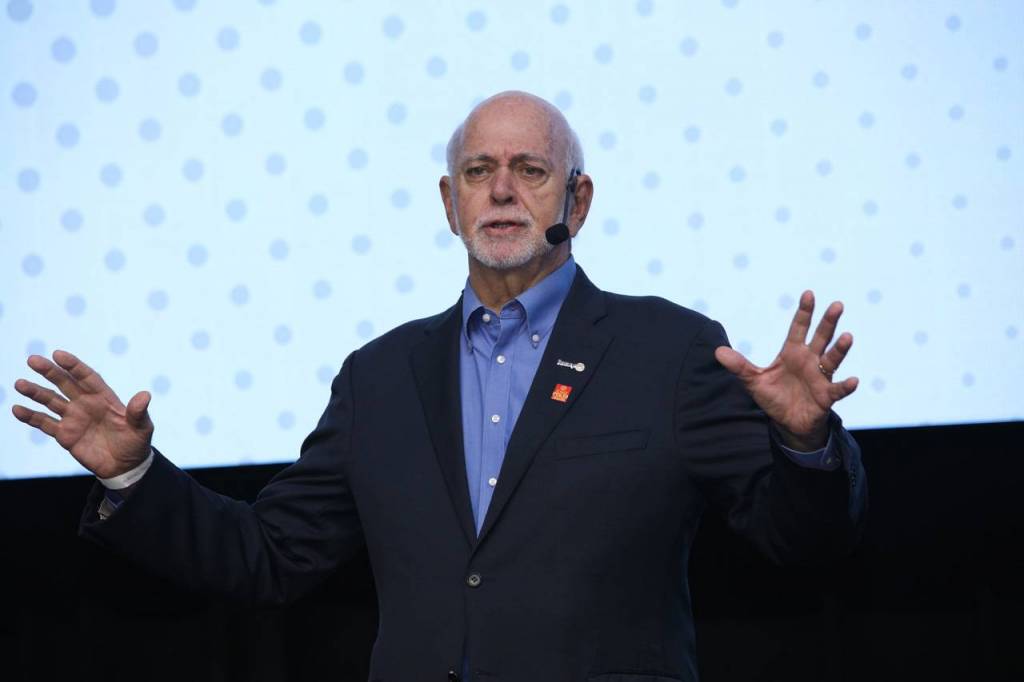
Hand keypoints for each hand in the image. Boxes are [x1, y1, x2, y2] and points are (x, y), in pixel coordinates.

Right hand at [11, 350, 153, 478]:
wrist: (125, 466)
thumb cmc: (136, 443)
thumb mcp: (142, 428)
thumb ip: (139, 412)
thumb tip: (145, 395)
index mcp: (104, 398)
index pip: (87, 377)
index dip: (74, 366)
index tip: (58, 355)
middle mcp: (86, 404)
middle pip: (65, 384)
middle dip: (49, 372)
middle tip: (32, 360)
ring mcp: (73, 418)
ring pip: (51, 400)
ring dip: (35, 392)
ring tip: (20, 383)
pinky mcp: (64, 434)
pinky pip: (45, 423)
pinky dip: (31, 417)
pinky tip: (17, 409)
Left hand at [714, 291, 857, 450]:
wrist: (788, 423)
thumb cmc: (774, 397)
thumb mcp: (753, 381)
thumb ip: (739, 366)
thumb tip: (718, 351)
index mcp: (792, 353)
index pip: (798, 328)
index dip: (804, 312)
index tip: (808, 294)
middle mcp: (809, 361)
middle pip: (820, 338)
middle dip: (828, 322)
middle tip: (837, 305)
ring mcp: (820, 377)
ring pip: (832, 359)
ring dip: (840, 348)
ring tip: (847, 336)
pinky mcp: (826, 396)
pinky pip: (838, 389)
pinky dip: (846, 386)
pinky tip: (853, 380)